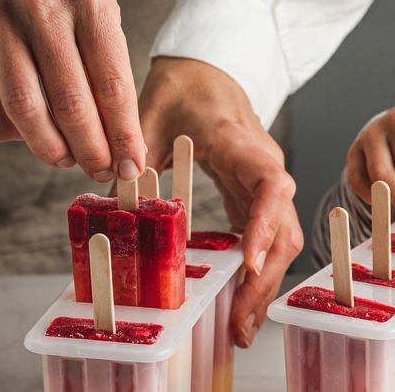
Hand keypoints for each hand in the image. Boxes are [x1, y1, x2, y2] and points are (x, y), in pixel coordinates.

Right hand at [0, 0, 144, 180]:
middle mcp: (42, 8)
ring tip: (65, 160)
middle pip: (69, 100)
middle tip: (102, 171)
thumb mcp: (101, 10)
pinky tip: (25, 135)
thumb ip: (107, 67)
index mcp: (89, 2)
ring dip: (48, 146)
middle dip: (90, 148)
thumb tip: (118, 142)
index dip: (123, 134)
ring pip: (22, 105)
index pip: (111, 83)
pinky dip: (4, 131)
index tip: (133, 166)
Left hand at [140, 57, 301, 347]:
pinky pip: (266, 237)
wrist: (207, 69)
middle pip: (283, 228)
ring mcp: (263, 184)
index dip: (263, 226)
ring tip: (242, 326)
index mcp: (239, 143)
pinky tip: (237, 300)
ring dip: (264, 283)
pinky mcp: (255, 197)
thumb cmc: (181, 86)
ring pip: (282, 239)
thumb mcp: (147, 113)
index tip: (246, 263)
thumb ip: (130, 151)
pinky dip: (256, 271)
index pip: (269, 186)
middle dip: (264, 279)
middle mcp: (262, 167)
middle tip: (239, 323)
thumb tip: (111, 193)